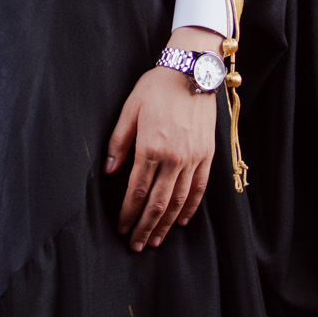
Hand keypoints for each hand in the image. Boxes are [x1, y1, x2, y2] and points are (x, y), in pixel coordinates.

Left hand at [105, 29, 220, 250]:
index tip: (122, 228)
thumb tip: (109, 171)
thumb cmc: (156, 87)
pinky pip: (199, 188)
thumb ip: (119, 143)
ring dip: (166, 223)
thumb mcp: (129, 110)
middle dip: (145, 226)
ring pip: (179, 200)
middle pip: (157, 202)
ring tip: (156, 240)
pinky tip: (181, 221)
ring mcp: (193, 158)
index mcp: (151, 148)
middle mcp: (174, 158)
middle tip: (137, 245)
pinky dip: (190, 207)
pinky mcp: (207, 155)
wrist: (193, 71)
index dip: (128, 213)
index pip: (136, 191)